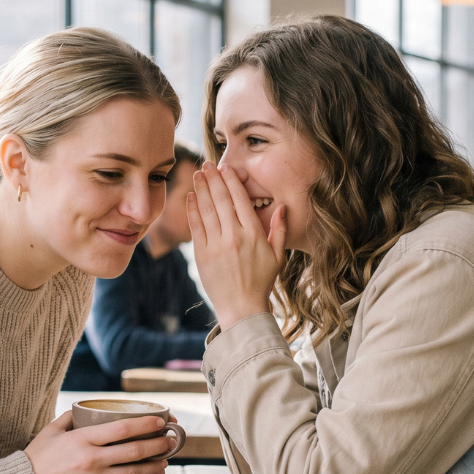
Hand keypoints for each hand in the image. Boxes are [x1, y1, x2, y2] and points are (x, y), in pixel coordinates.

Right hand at [24, 411, 175, 473]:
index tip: (159, 421)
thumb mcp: (51, 431)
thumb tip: (87, 410)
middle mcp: (91, 460)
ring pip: (133, 472)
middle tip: (169, 441)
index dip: (145, 424)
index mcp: (82, 440)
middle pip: (134, 451)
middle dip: (157, 445)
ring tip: (163, 460)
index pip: (122, 429)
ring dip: (152, 466)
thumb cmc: (36, 459)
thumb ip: (71, 418)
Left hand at [187, 162, 286, 330]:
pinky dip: (192, 209)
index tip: (226, 168)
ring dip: (200, 189)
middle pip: (221, 200)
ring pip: (206, 210)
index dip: (231, 182)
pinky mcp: (202, 255)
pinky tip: (190, 196)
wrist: (242, 308)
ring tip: (197, 174)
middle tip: (208, 164)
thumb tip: (282, 207)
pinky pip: (196, 227)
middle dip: (213, 179)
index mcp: (254, 235)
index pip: (240, 200)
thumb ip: (280, 230)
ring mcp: (216, 246)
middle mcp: (234, 237)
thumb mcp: (278, 257)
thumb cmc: (262, 283)